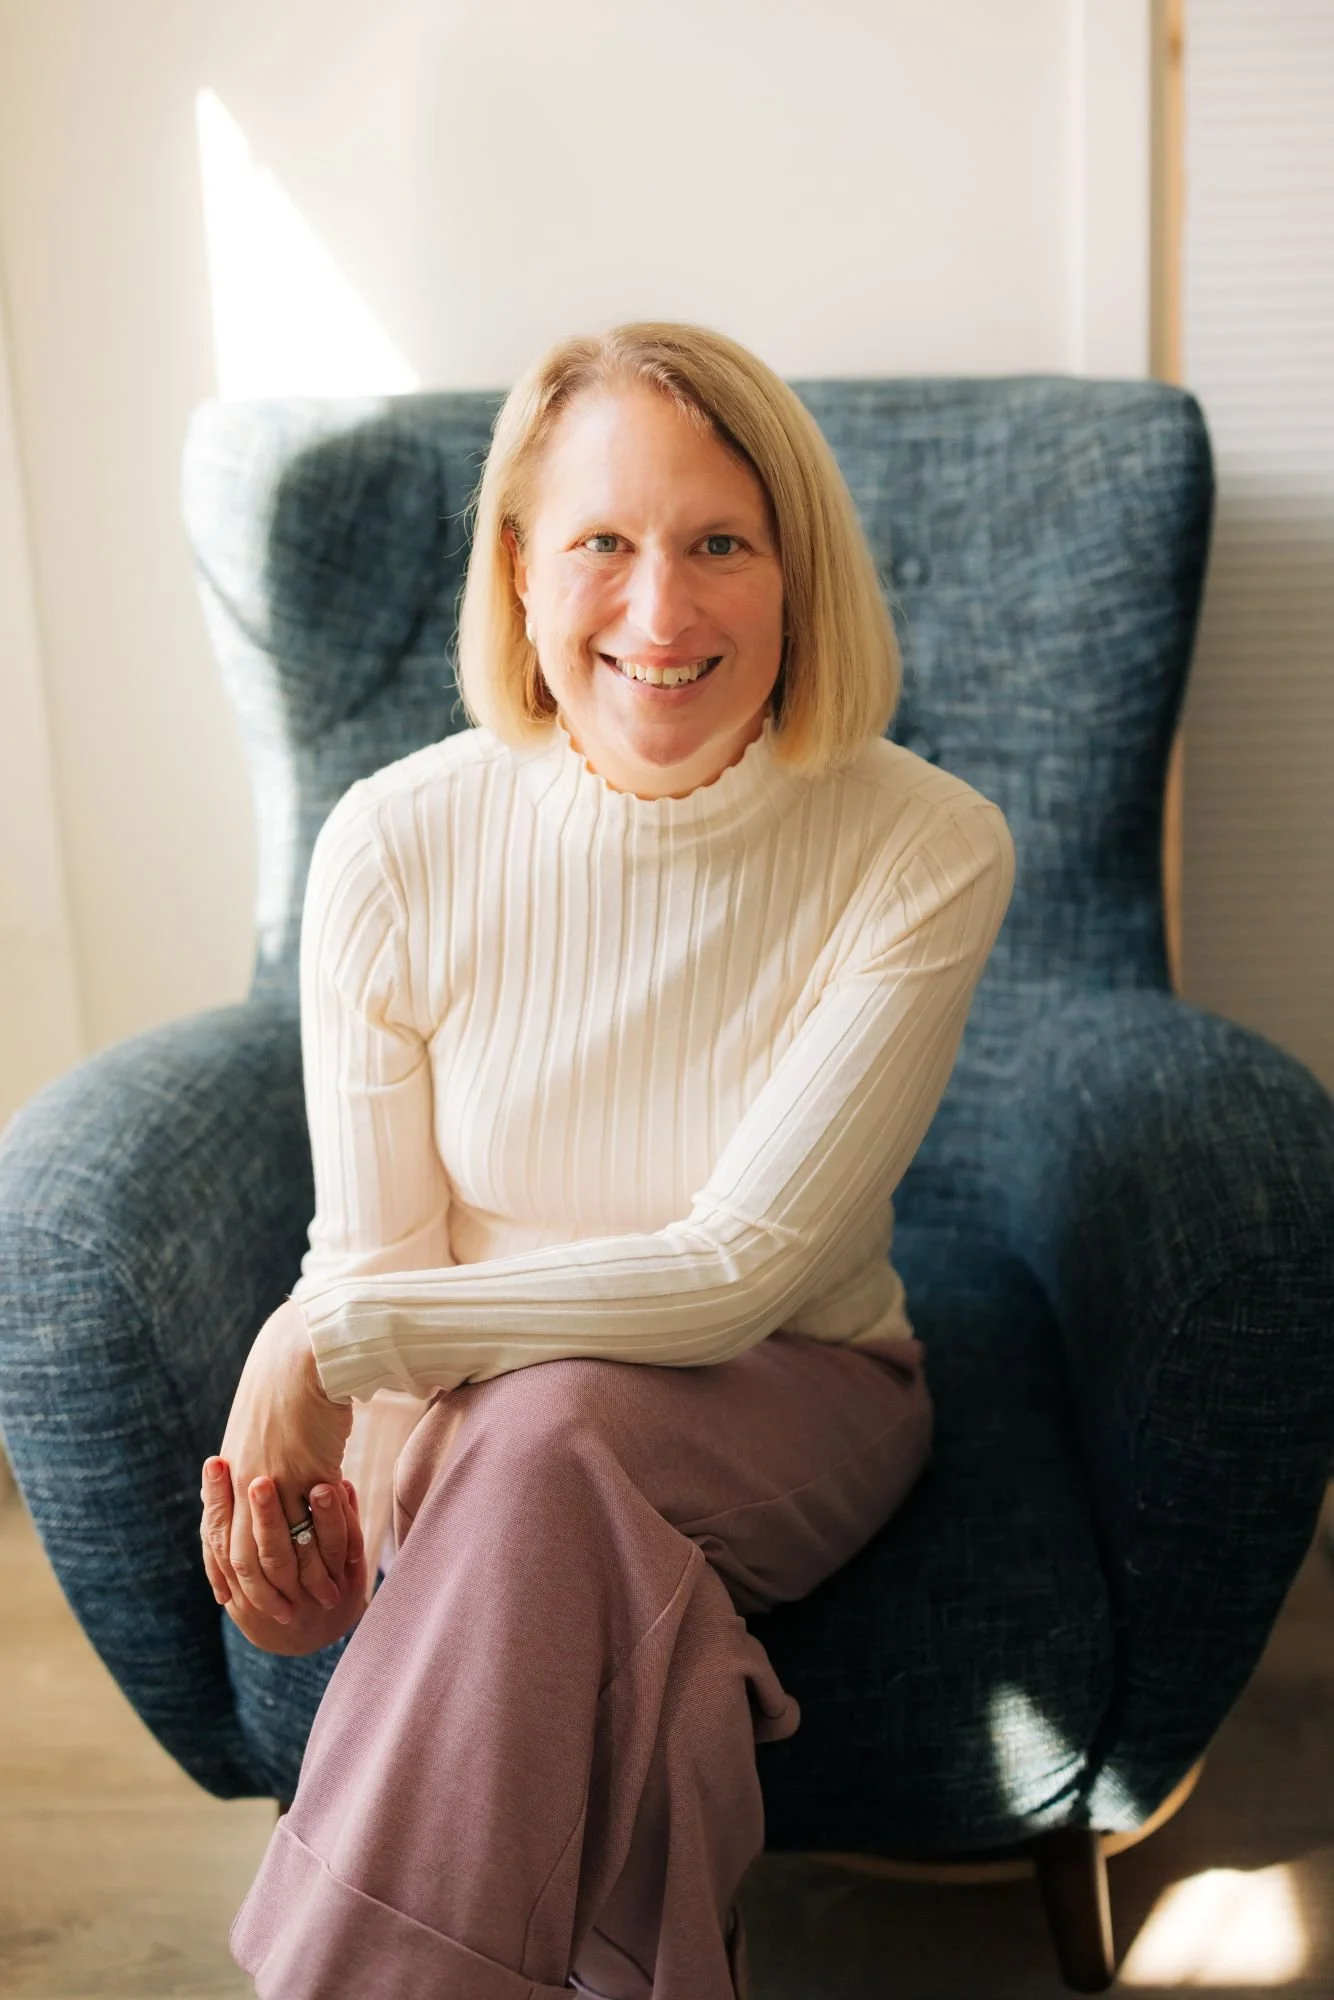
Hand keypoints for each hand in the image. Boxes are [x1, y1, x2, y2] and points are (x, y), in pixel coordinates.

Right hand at [201, 1459, 368, 1655]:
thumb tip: (215, 1462)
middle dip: (263, 1512)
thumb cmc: (272, 1584)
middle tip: (258, 1479)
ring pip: (314, 1549)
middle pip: (267, 1549)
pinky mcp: (347, 1582)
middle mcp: (274, 1586)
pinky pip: (347, 1548)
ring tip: (319, 1485)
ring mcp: (311, 1587)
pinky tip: (344, 1484)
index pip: (219, 1535)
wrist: (312, 1630)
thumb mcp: (247, 1559)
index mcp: (238, 1574)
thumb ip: (234, 1516)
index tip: (215, 1463)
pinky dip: (346, 1517)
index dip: (216, 1499)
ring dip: (319, 1514)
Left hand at [207, 1296, 355, 1620]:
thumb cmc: (291, 1378)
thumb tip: (263, 1466)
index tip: (229, 1598)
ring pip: (272, 1553)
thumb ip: (261, 1453)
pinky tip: (334, 1580)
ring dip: (291, 1589)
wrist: (305, 1351)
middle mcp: (243, 1483)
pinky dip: (319, 1566)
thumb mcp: (264, 1422)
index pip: (216, 1534)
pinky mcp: (305, 1475)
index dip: (221, 1571)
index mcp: (230, 1470)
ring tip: (312, 1609)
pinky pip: (308, 1535)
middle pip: (240, 1555)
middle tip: (278, 1619)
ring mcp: (272, 1481)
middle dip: (258, 1594)